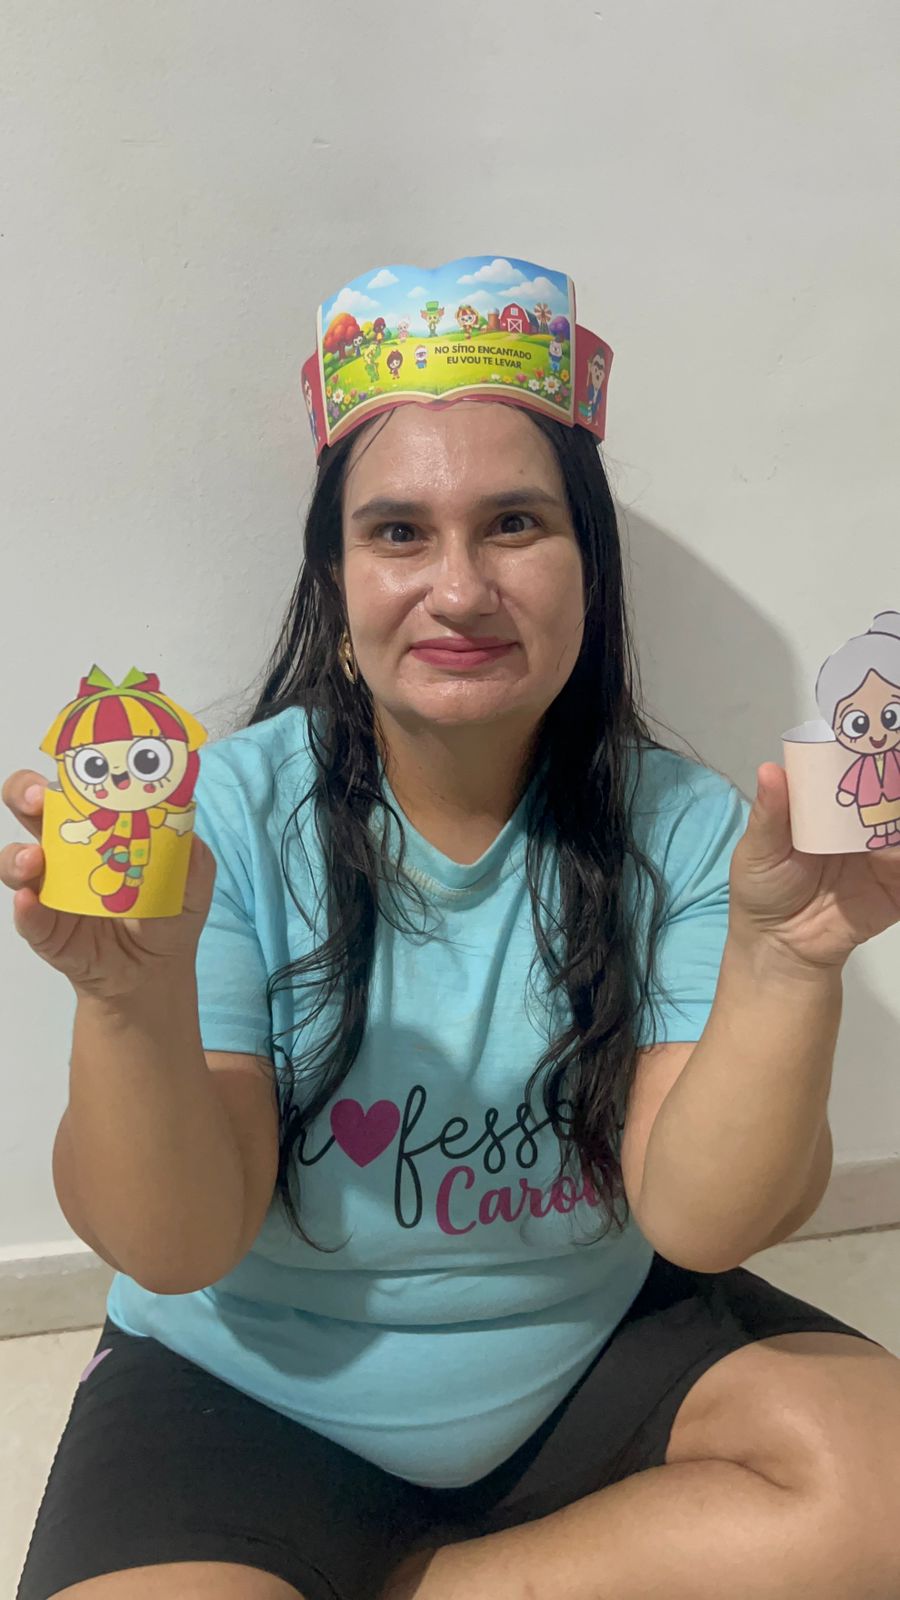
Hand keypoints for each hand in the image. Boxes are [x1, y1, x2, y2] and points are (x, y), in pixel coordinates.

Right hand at [2, 770, 215, 1002]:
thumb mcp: (191, 882)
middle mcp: (63, 852)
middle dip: (25, 794)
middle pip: (28, 810)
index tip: (74, 764)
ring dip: (18, 855)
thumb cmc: (165, 914)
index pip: (72, 788)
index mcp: (96, 827)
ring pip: (16, 862)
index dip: (66, 771)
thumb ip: (190, 855)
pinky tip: (31, 902)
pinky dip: (26, 909)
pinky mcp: (45, 929)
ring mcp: (48, 889)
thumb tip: (186, 828)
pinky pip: (27, 917)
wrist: (155, 971)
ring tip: (34, 859)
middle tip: (41, 799)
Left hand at [729, 763, 899, 970]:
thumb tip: (770, 769)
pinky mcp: (896, 887)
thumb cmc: (762, 890)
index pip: (848, 773)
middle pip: (887, 793)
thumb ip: (770, 814)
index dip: (860, 753)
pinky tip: (896, 849)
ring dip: (898, 809)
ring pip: (899, 824)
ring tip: (895, 799)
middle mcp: (857, 827)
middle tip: (891, 755)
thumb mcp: (758, 851)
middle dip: (892, 775)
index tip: (872, 734)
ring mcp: (881, 855)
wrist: (780, 946)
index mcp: (826, 811)